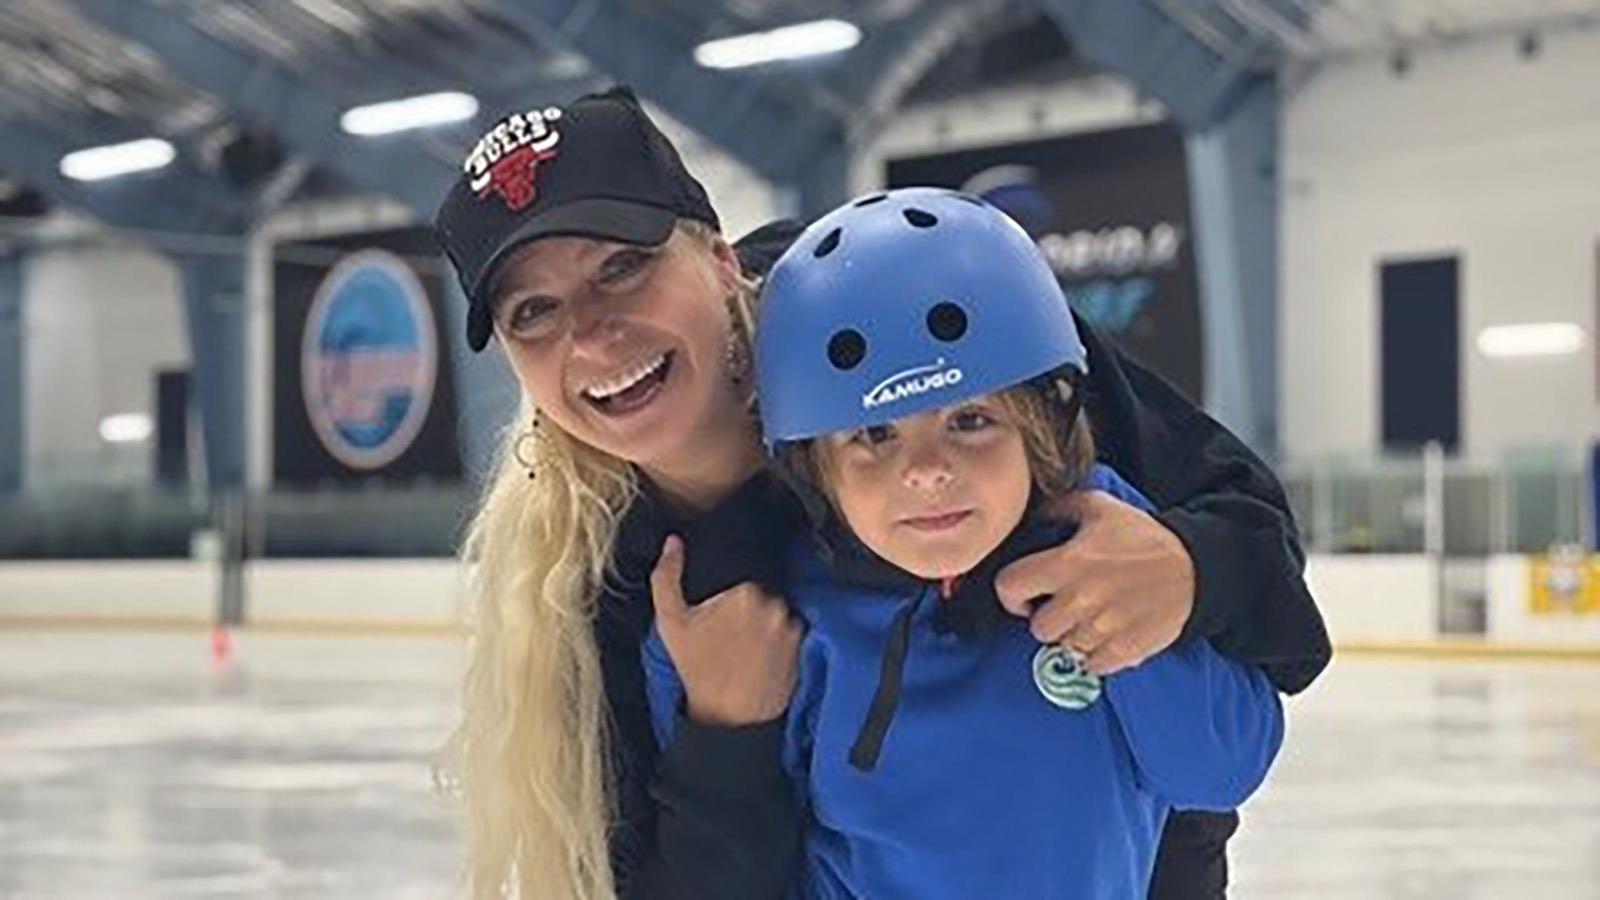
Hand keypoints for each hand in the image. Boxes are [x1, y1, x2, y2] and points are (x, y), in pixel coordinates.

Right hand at [650, 535, 802, 725]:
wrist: (728, 717)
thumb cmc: (697, 670)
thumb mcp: (670, 622)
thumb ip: (667, 576)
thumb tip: (673, 543)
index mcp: (746, 592)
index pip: (742, 587)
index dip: (728, 606)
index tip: (719, 625)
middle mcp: (775, 605)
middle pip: (761, 600)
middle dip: (748, 615)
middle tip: (731, 641)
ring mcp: (792, 627)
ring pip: (776, 617)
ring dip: (765, 629)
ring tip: (747, 653)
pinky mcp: (803, 648)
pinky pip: (790, 637)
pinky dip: (779, 645)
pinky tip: (762, 661)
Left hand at [995, 491, 1194, 675]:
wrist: (1195, 568)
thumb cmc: (1144, 538)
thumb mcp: (1101, 507)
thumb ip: (1061, 507)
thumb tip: (1034, 514)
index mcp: (1067, 563)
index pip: (1010, 587)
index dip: (1011, 593)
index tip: (1026, 595)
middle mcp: (1081, 598)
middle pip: (1038, 628)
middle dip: (1047, 619)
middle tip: (1065, 608)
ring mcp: (1103, 627)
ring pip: (1065, 648)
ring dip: (1074, 637)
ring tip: (1091, 618)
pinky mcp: (1125, 649)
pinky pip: (1092, 665)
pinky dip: (1096, 655)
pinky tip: (1108, 635)